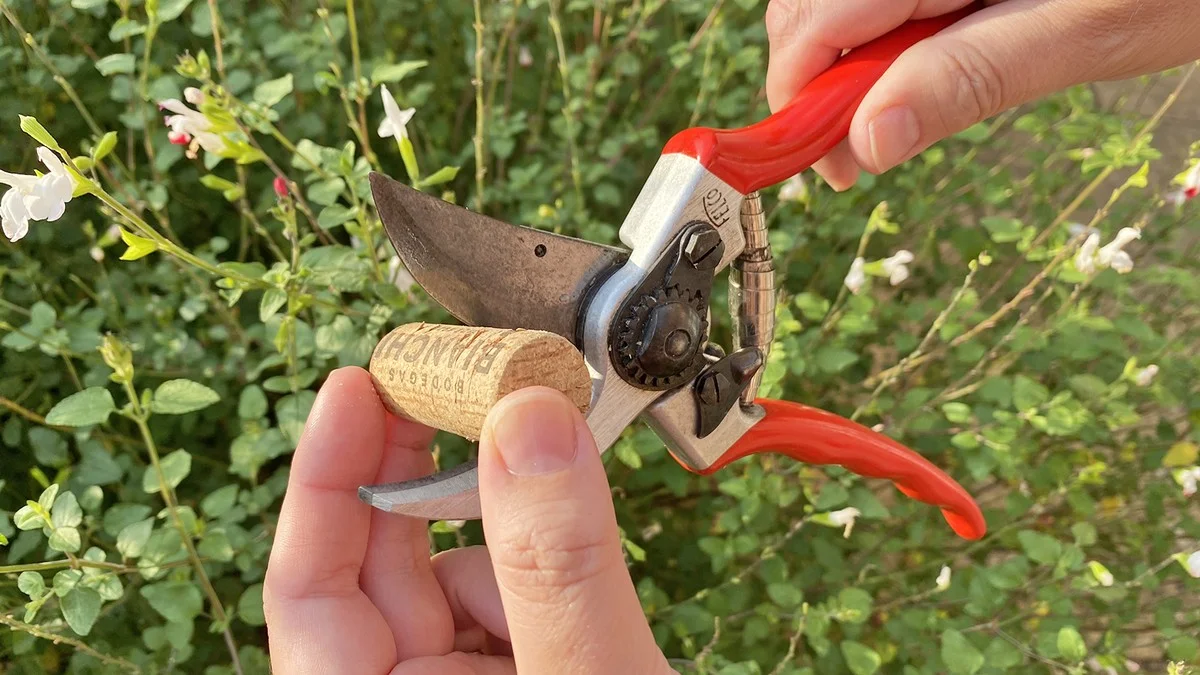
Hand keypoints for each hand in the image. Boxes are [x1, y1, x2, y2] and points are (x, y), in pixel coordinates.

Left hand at [263, 367, 670, 673]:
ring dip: (513, 532)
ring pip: (463, 582)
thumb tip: (527, 425)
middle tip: (461, 386)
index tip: (355, 389)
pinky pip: (517, 603)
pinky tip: (586, 578)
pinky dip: (549, 568)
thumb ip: (555, 567)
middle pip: (386, 571)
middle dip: (430, 475)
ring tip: (567, 522)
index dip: (324, 479)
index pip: (312, 590)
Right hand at [765, 0, 1199, 189]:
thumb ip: (969, 79)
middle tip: (859, 150)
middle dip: (816, 81)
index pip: (813, 20)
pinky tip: (916, 62)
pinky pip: (876, 1)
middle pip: (808, 7)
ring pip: (833, 3)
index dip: (800, 96)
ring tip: (892, 108)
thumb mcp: (1083, 36)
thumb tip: (867, 144)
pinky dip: (877, 37)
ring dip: (845, 62)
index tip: (823, 164)